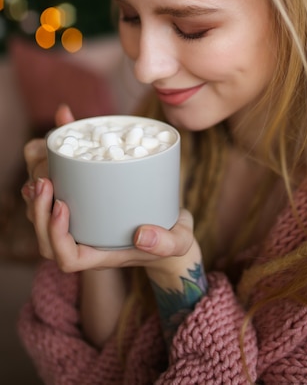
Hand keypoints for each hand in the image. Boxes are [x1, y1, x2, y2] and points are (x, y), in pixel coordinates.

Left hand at [21, 105, 196, 274]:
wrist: (172, 230)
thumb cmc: (173, 240)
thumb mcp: (178, 242)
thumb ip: (166, 242)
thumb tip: (142, 235)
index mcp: (102, 253)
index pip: (67, 258)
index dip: (56, 235)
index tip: (63, 206)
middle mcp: (86, 240)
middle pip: (46, 238)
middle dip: (39, 210)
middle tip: (45, 179)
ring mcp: (82, 223)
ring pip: (43, 216)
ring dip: (37, 193)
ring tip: (43, 166)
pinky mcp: (84, 202)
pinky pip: (58, 190)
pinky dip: (51, 167)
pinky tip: (57, 139)